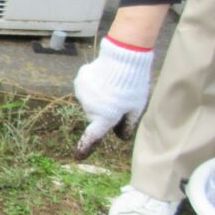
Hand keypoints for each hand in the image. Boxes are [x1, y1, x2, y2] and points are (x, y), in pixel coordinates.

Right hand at [73, 36, 153, 158]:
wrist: (123, 58)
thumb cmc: (134, 85)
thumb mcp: (137, 107)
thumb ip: (128, 124)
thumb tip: (121, 137)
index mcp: (105, 117)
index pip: (93, 136)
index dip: (86, 147)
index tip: (78, 157)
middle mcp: (90, 108)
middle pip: (96, 115)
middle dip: (105, 111)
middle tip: (120, 99)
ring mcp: (82, 94)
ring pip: (91, 101)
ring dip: (100, 97)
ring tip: (114, 85)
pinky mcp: (80, 80)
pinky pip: (86, 87)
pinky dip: (94, 85)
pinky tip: (105, 77)